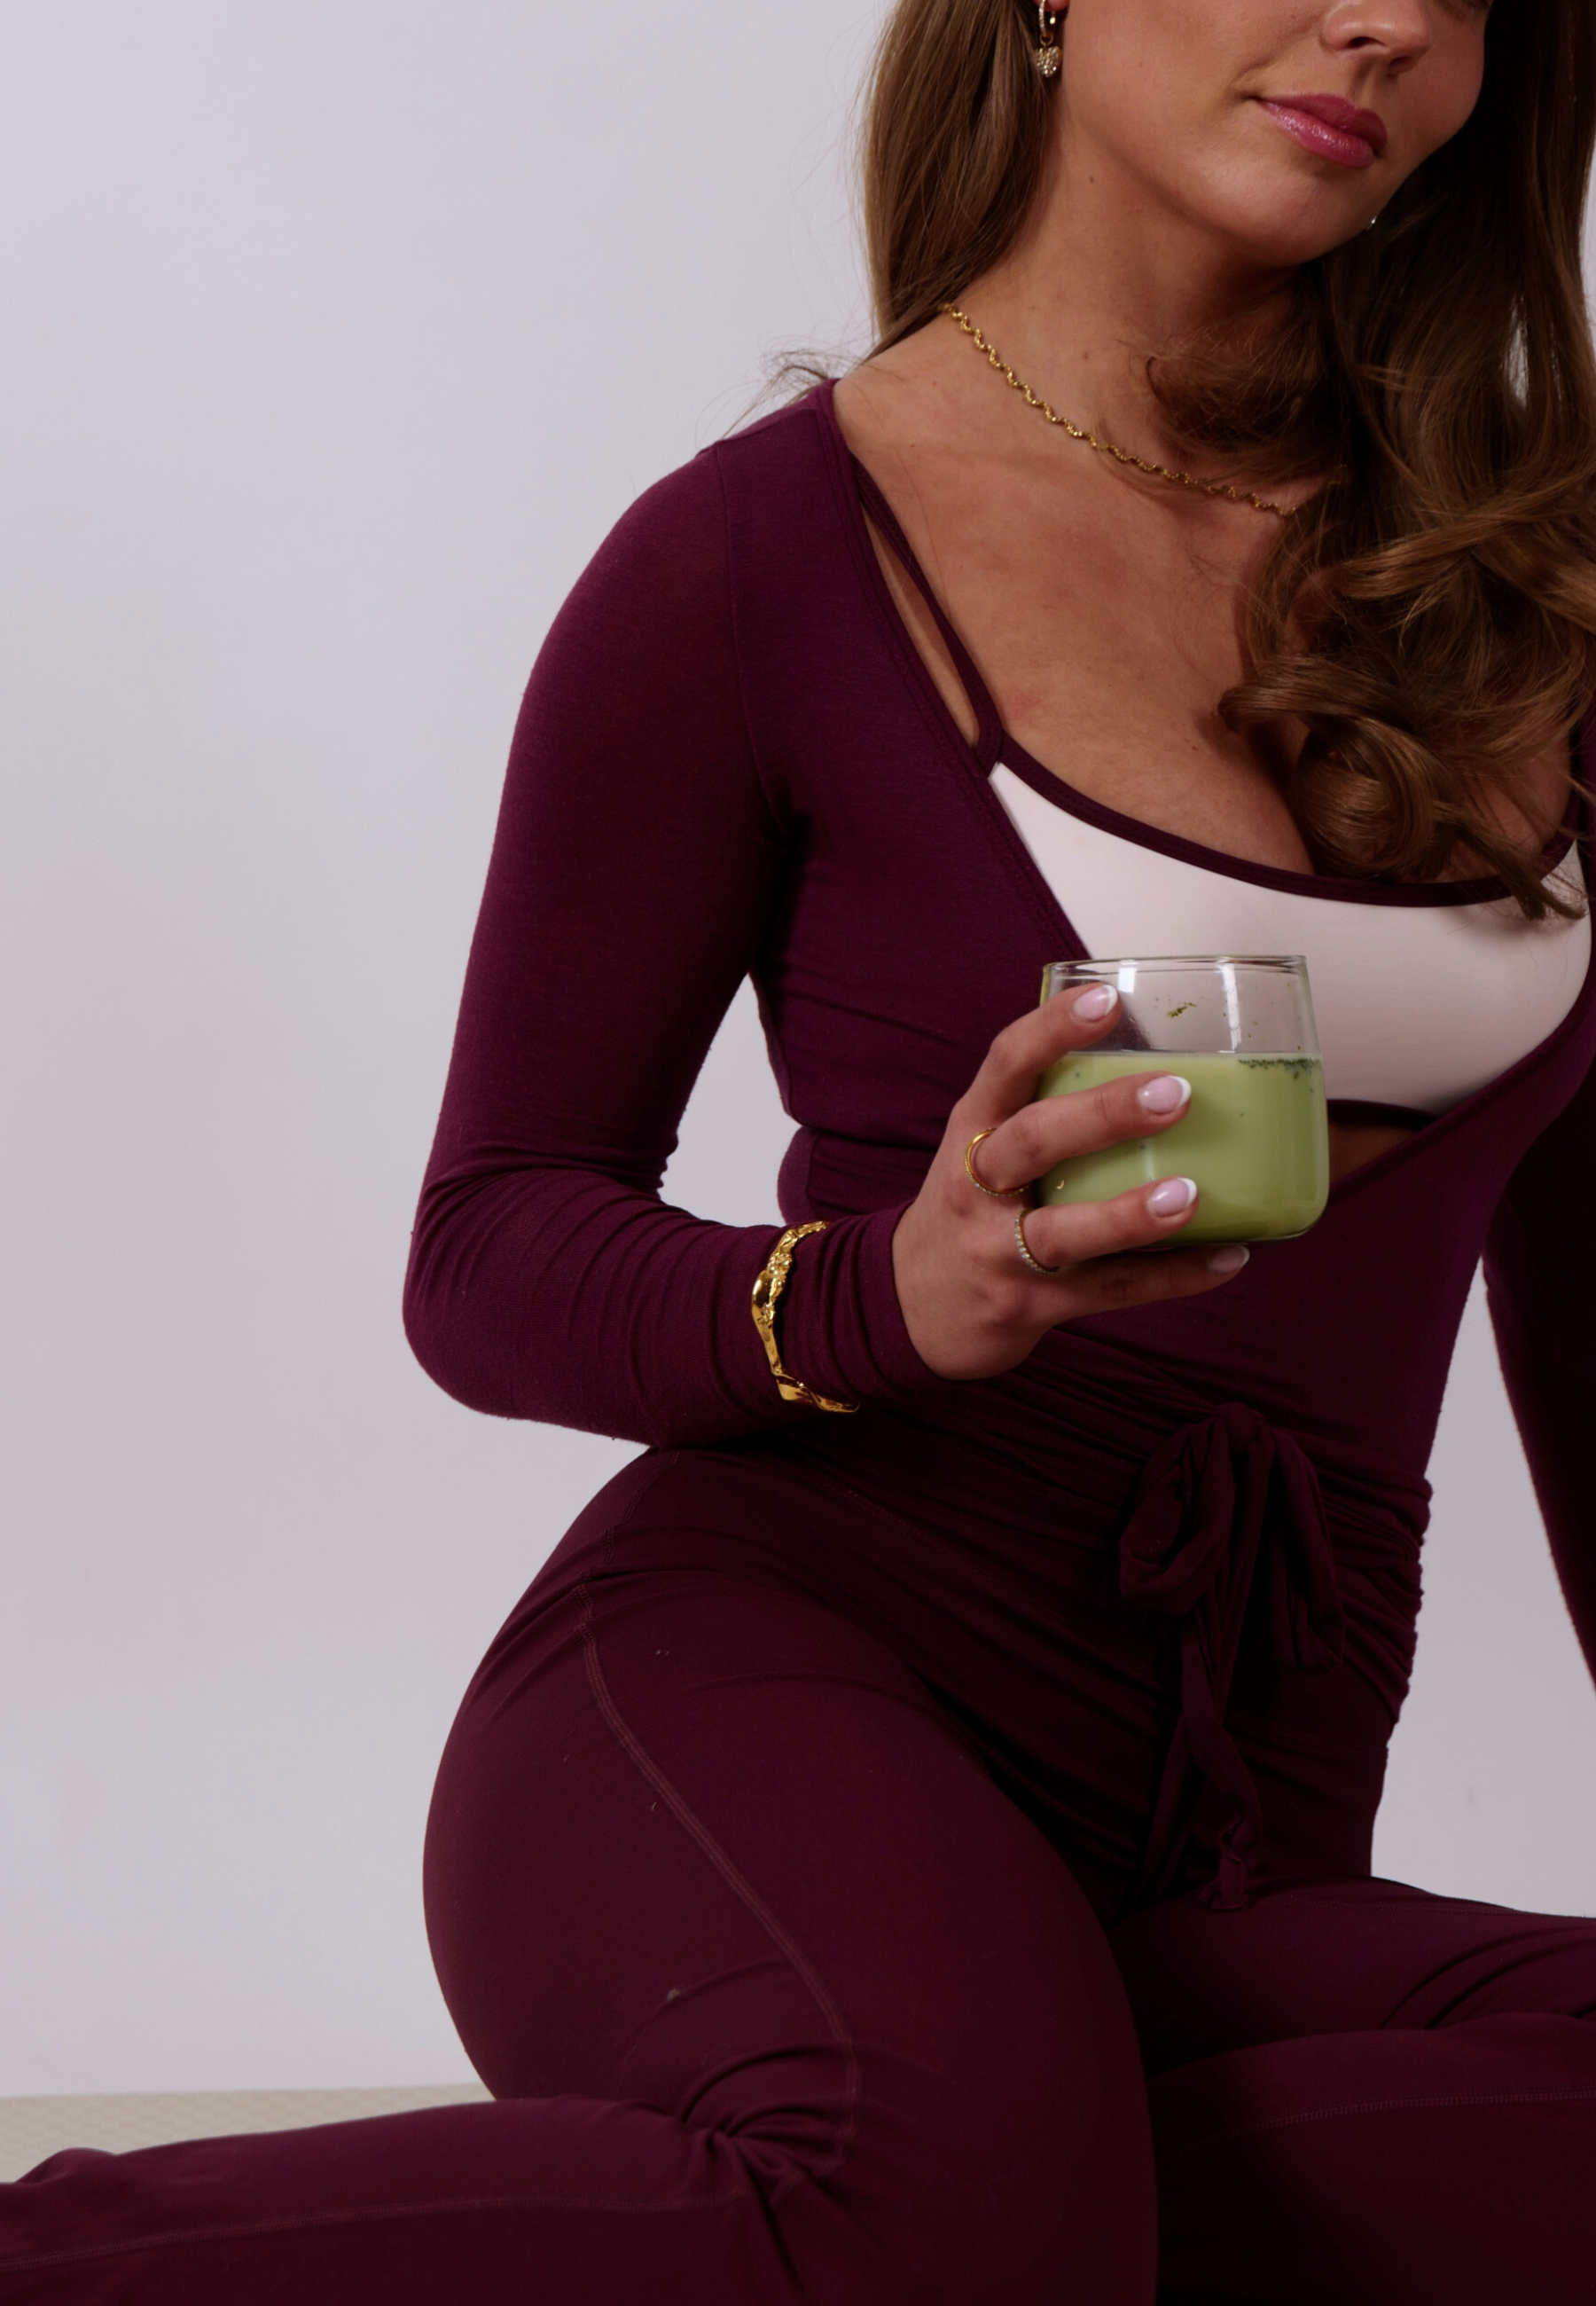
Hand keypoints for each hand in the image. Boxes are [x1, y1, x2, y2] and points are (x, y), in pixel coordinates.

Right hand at [891, 982, 1248, 1379]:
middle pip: (1032, 1142)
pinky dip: (1171, 1277)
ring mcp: (999, 1252)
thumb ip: (1047, 1109)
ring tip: (1191, 1194)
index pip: (1004, 1066)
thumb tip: (1160, 1059)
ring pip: (1065, 1232)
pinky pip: (1107, 1291)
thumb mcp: (985, 1148)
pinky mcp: (1028, 1306)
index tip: (1107, 999)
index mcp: (973, 1130)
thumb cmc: (973, 1209)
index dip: (1051, 1029)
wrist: (914, 1307)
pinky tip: (1227, 1257)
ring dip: (1130, 1214)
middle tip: (1175, 1092)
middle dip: (1101, 1116)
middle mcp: (976, 1188)